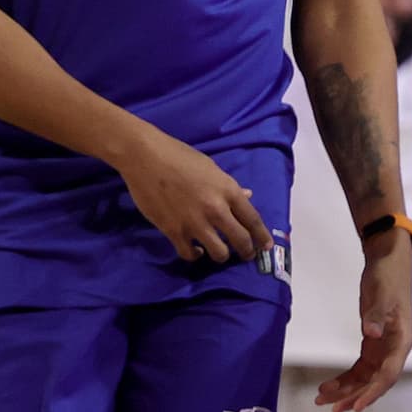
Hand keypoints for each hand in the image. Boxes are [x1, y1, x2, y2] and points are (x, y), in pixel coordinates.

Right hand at [121, 128, 272, 262]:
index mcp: (228, 190)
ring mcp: (195, 222)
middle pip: (240, 240)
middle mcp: (215, 209)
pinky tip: (196, 250)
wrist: (145, 157)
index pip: (252, 219)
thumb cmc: (179, 156)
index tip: (266, 246)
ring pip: (219, 253)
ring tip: (220, 252)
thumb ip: (229, 187)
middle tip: (246, 255)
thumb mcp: (210, 167)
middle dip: (247, 251)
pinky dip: (195, 255)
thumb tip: (247, 196)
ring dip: (222, 255)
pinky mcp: (173, 231)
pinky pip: (190, 253)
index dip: (262, 236)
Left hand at [316, 229, 411, 411]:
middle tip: (332, 407)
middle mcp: (394, 349)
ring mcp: (383, 347)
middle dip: (354, 396)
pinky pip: (360, 368)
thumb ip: (376, 315)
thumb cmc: (388, 276)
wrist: (387, 260)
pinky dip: (346, 378)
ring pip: (366, 377)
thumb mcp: (381, 293)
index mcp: (402, 340)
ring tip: (322, 399)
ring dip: (347, 390)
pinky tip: (330, 385)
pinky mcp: (372, 343)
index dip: (372, 392)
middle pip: (375, 381)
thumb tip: (371, 335)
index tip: (356, 406)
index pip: (388, 374)